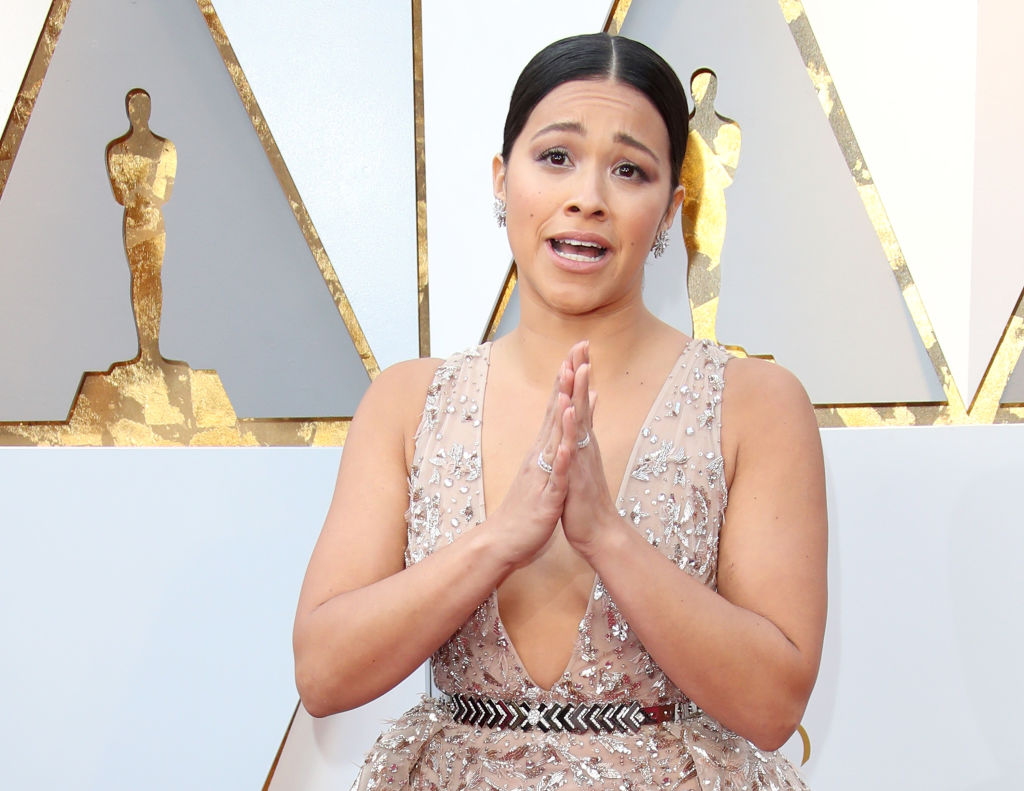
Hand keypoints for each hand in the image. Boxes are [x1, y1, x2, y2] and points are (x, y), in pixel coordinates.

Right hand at [489, 361, 576, 568]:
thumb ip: (552, 447)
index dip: (566, 378)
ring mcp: (542, 475)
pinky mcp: (546, 498)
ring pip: (554, 438)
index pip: (555, 407)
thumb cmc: (525, 508)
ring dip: (561, 412)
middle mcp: (539, 456)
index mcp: (541, 450)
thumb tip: (562, 425)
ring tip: (570, 385)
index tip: (576, 351)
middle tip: (575, 349)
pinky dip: (560, 459)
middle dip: (566, 380)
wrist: (503, 541)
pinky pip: (555, 477)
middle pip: (554, 411)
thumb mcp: (544, 472)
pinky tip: (566, 443)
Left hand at [559, 342, 618, 551]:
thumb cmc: (586, 498)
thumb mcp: (584, 462)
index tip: (578, 346)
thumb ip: (587, 436)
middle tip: (582, 343)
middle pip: (582, 401)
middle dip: (581, 372)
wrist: (598, 531)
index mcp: (582, 441)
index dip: (578, 374)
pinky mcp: (576, 475)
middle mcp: (584, 444)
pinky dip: (573, 430)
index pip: (579, 400)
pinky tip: (571, 413)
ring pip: (580, 421)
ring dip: (579, 394)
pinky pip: (573, 449)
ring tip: (579, 368)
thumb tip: (590, 415)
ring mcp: (581, 458)